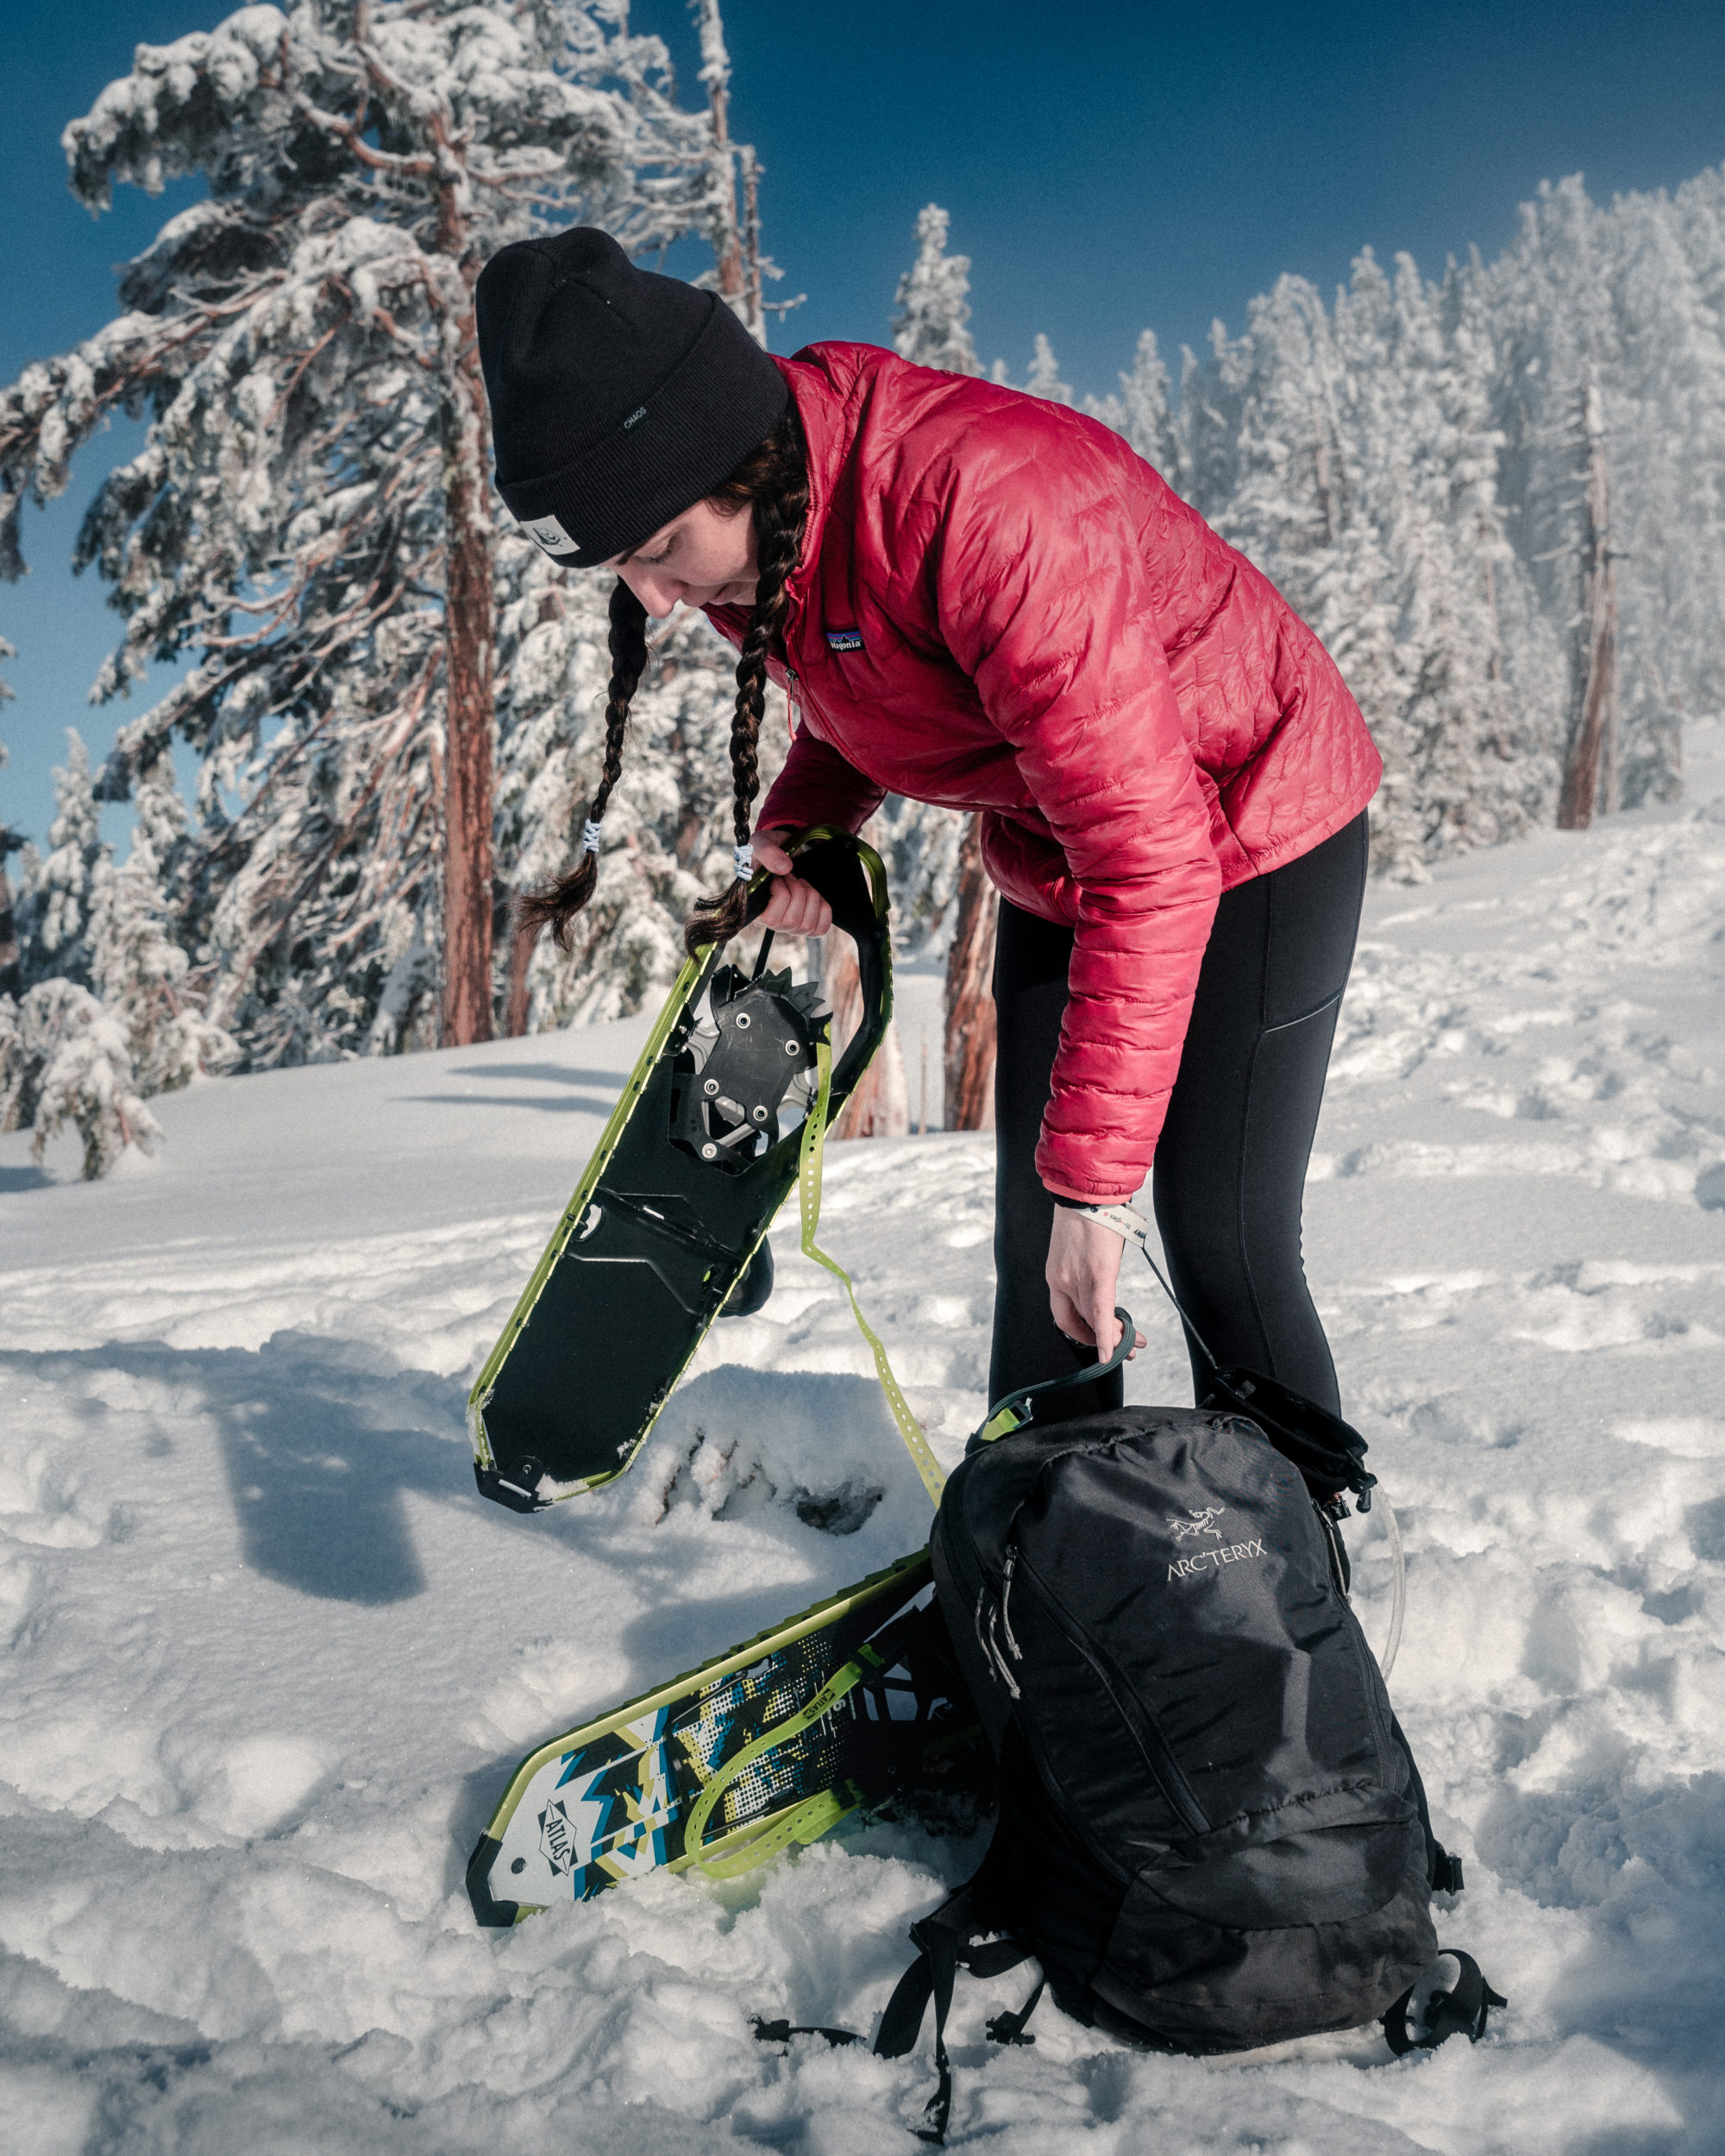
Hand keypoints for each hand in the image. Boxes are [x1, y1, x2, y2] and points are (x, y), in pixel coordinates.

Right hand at [754, 828, 832, 936]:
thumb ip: (768, 852)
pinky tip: (816, 896)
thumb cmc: (768, 852)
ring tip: (803, 884)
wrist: (786, 852)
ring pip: (807, 925)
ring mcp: (791, 928)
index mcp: (755, 910)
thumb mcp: (762, 844)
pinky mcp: (808, 927)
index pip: (772, 918)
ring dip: (810, 897)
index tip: (779, 877)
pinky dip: (823, 909)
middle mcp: (772, 924)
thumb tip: (785, 868)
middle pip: (792, 920)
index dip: (781, 893)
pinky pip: (821, 928)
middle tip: (793, 877)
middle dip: (798, 891)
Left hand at [1047, 1207, 1146, 1361]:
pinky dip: (1107, 1335)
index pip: (1064, 1316)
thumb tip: (1100, 1280)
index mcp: (1054, 1275)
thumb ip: (1083, 1269)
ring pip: (1096, 1320)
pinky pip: (1103, 1312)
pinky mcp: (1099, 1273)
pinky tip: (1113, 1351)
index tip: (1095, 1338)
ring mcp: (1079, 1278)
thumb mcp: (1075, 1248)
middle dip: (1103, 1340)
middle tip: (1122, 1349)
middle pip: (1082, 1322)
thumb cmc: (1086, 1214)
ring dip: (1115, 1338)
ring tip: (1134, 1345)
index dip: (1080, 1332)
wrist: (1087, 1190)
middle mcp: (1062, 1281)